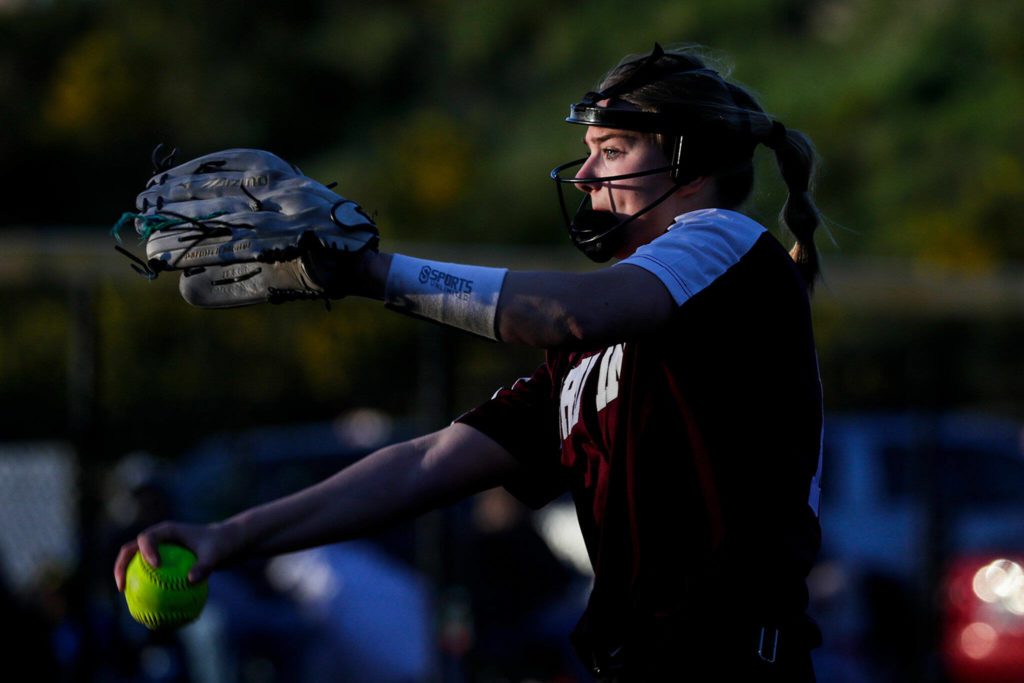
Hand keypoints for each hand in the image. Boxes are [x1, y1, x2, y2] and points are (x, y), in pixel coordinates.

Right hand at [113, 520, 242, 591]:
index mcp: (167, 531)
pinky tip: (147, 609)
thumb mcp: (216, 554)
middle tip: (122, 587)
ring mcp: (158, 550)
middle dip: (121, 567)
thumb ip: (205, 565)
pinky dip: (145, 589)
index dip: (146, 551)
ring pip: (135, 564)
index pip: (147, 538)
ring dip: (127, 579)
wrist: (225, 543)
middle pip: (130, 550)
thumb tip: (191, 580)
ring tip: (127, 601)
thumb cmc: (220, 545)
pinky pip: (149, 576)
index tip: (155, 566)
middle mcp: (158, 539)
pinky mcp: (161, 562)